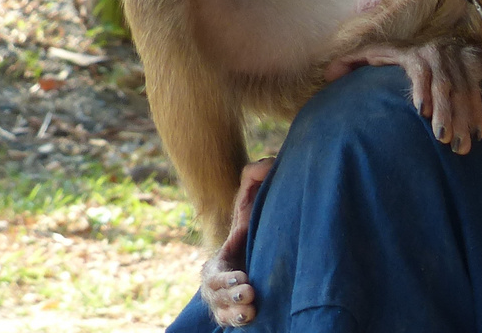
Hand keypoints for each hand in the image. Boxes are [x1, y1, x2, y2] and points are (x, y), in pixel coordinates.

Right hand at [200, 157, 273, 326]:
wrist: (263, 254)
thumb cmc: (255, 225)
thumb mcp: (252, 203)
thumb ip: (254, 179)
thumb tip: (267, 163)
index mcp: (220, 260)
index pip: (214, 271)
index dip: (225, 278)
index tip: (245, 279)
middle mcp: (219, 282)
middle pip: (215, 295)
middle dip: (230, 296)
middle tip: (250, 293)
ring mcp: (226, 300)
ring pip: (222, 312)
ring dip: (234, 312)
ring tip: (251, 309)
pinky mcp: (235, 311)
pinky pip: (229, 322)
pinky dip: (237, 321)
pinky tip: (251, 319)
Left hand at [325, 41, 481, 152]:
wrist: (448, 41)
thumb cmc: (404, 55)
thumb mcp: (379, 52)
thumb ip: (354, 60)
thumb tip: (329, 74)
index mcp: (413, 51)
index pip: (419, 68)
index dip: (422, 88)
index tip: (422, 112)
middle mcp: (438, 53)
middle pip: (444, 85)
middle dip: (446, 113)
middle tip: (443, 139)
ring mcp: (458, 61)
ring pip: (464, 92)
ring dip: (464, 119)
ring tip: (461, 146)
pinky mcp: (473, 68)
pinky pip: (477, 94)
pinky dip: (479, 114)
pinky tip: (480, 134)